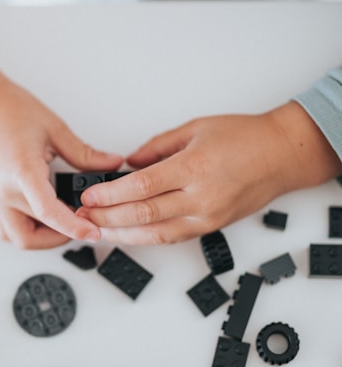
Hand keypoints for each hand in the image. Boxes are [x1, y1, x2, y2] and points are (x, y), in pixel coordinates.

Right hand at [0, 78, 122, 247]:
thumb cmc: (8, 110)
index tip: (93, 232)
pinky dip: (27, 231)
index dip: (74, 227)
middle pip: (35, 233)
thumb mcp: (54, 128)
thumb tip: (111, 164)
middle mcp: (5, 191)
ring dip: (43, 239)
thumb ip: (84, 153)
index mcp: (22, 172)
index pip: (48, 212)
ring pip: (18, 238)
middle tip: (85, 223)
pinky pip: (7, 229)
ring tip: (65, 221)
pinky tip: (43, 218)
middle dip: (63, 235)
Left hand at [77, 102, 340, 244]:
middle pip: (144, 214)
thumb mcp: (195, 128)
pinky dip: (147, 237)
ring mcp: (208, 216)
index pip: (142, 186)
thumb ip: (157, 148)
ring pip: (156, 233)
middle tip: (84, 215)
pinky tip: (128, 235)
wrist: (281, 156)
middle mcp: (201, 197)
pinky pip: (174, 237)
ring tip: (97, 230)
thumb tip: (128, 163)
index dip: (111, 194)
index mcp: (194, 167)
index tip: (90, 195)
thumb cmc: (244, 137)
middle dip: (108, 217)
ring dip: (123, 234)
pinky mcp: (213, 227)